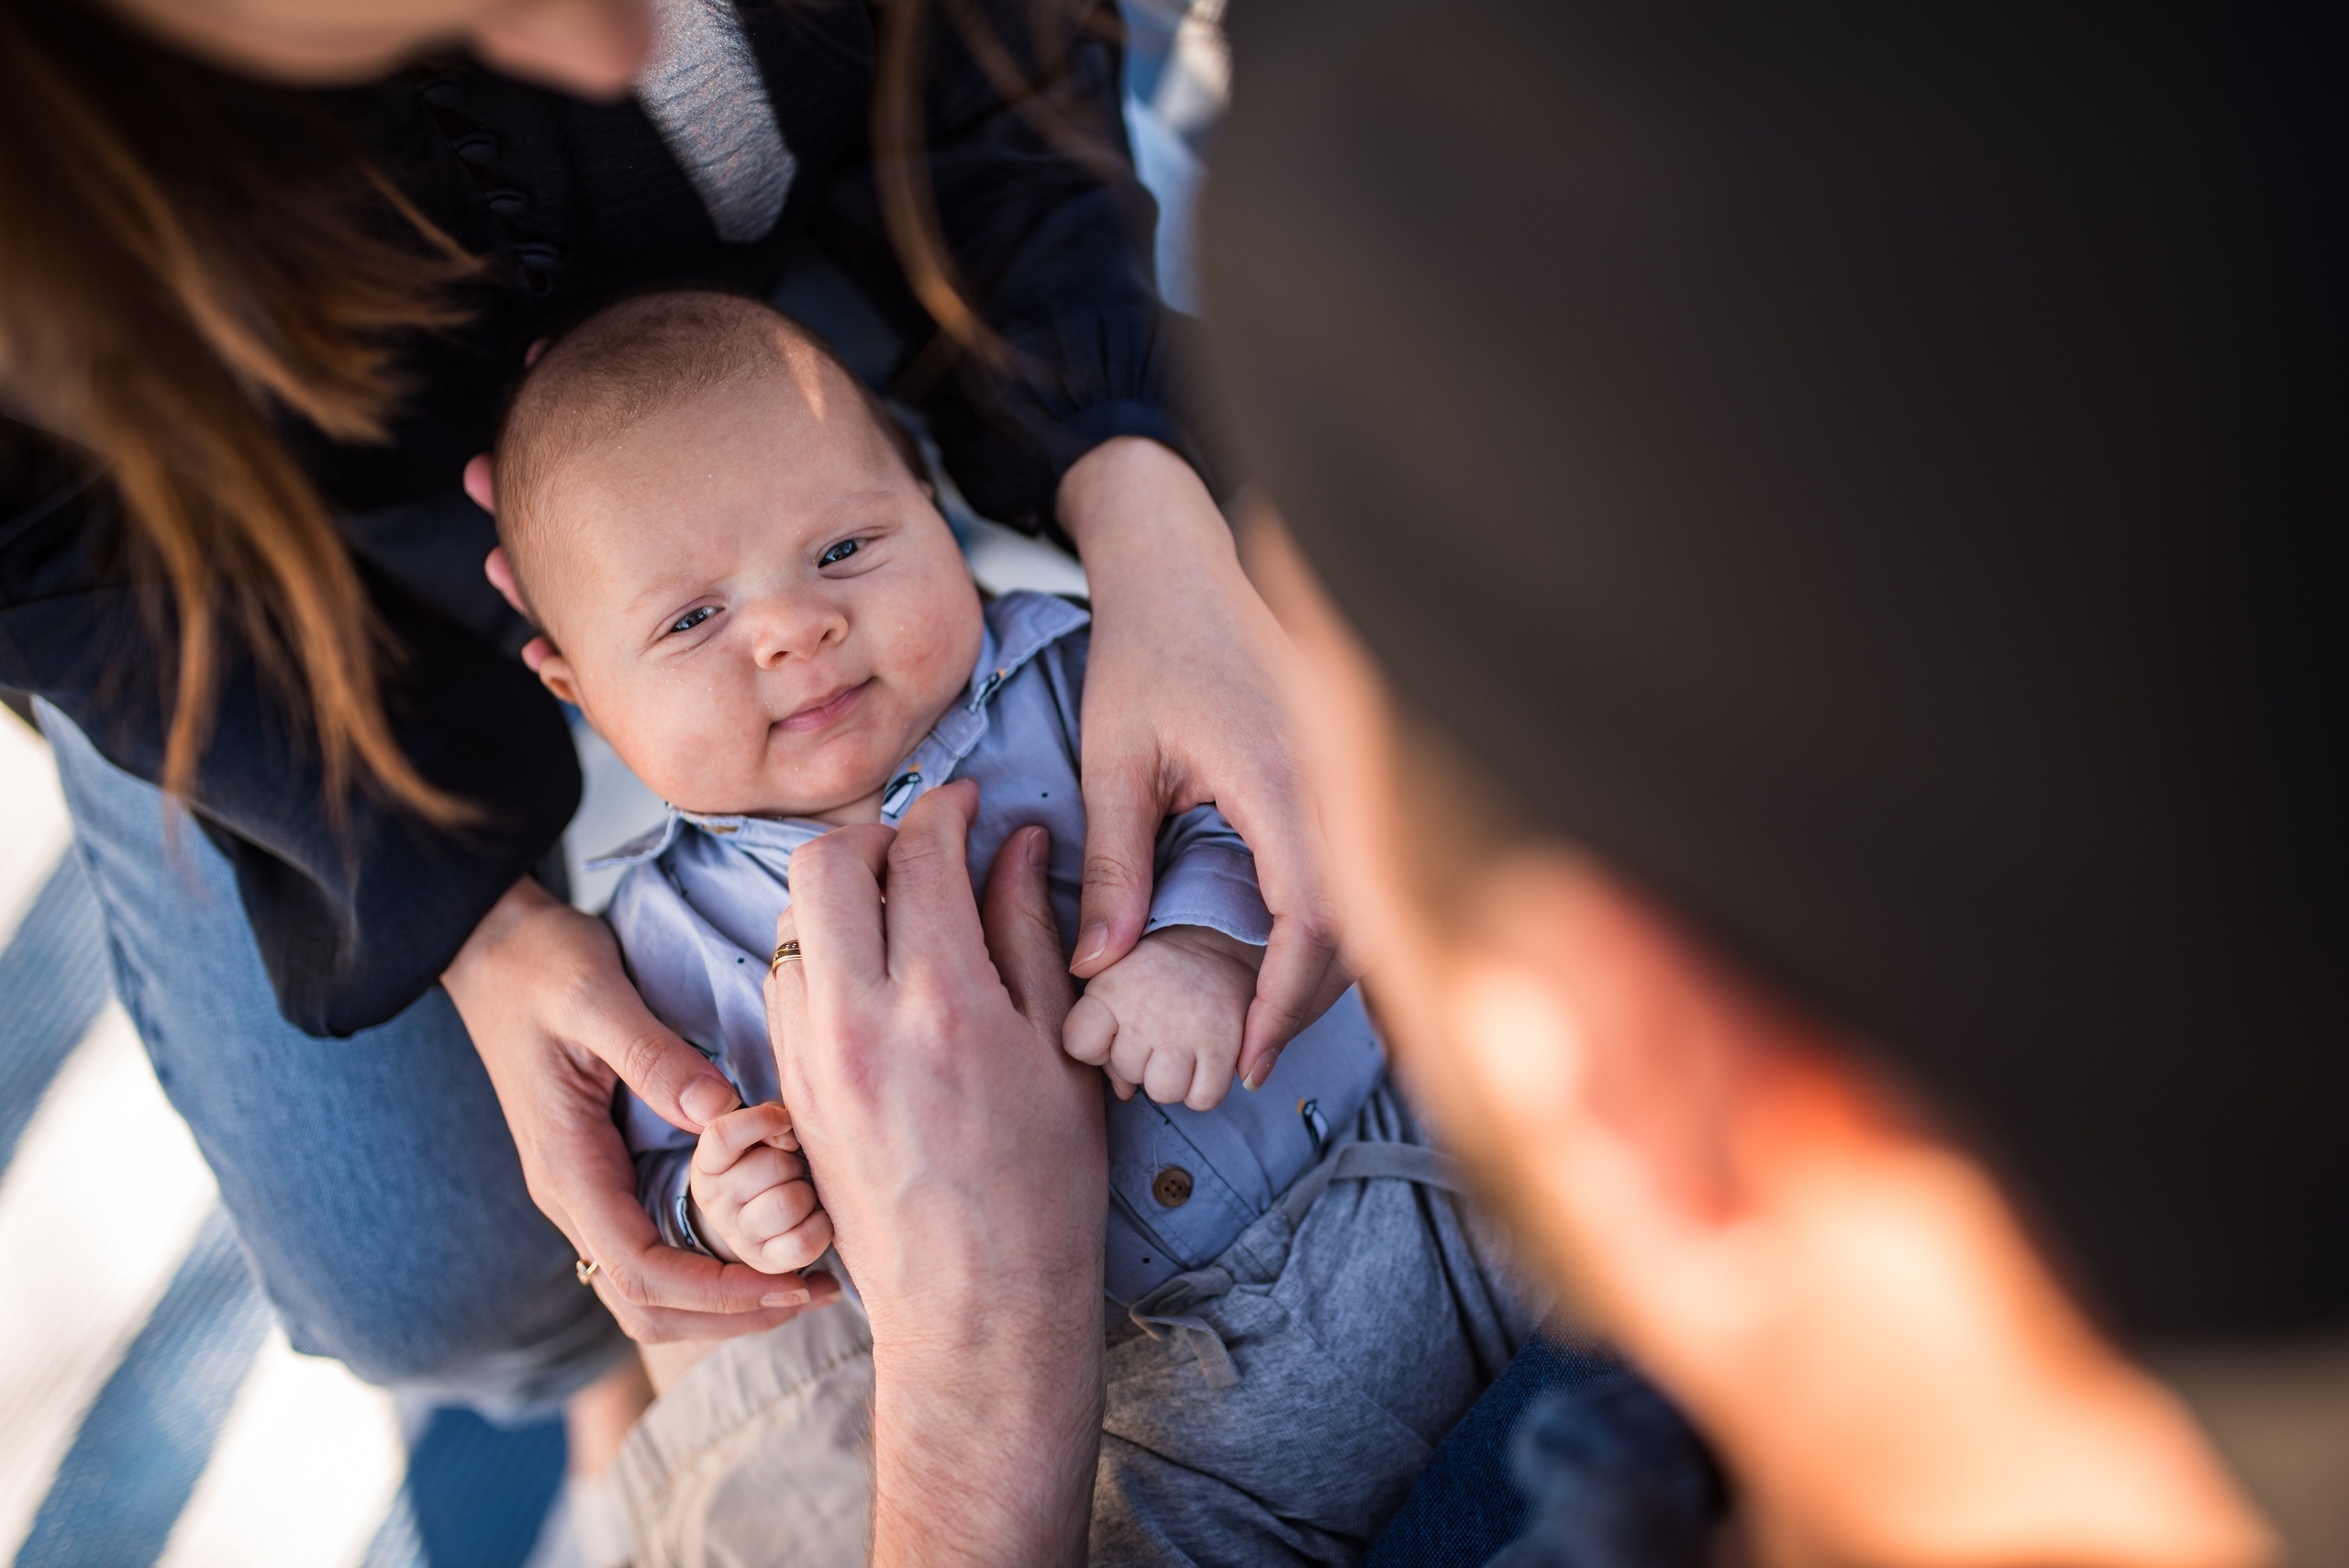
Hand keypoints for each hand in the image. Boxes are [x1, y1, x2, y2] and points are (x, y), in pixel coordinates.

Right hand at [443, 878, 837, 1341]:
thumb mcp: (596, 996)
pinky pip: (652, 1247)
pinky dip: (707, 1266)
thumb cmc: (541, 965)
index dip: (716, 1291)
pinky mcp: (603, 1171)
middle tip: (813, 1293)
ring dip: (720, 1301)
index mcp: (568, 1167)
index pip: (640, 1271)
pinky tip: (764, 1243)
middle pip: (643, 1305)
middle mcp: (572, 1194)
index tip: (787, 1284)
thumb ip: (653, 1055)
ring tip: (802, 1282)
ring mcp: (585, 1188)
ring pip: (646, 1288)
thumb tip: (721, 1115)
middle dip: (728, 1315)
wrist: (490, 949)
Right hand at [687, 1102, 834, 1272]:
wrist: (763, 1212)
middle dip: (793, 1160)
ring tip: (801, 1192)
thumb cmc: (769, 1159)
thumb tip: (785, 1130)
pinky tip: (814, 1216)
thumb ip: (768, 1117)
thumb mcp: (761, 1131)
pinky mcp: (766, 1262)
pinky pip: (803, 1242)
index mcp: (707, 1164)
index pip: (722, 1135)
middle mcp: (714, 1202)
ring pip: (789, 1203)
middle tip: (792, 1167)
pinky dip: (820, 1225)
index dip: (762, 1120)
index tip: (784, 1122)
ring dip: (807, 1193)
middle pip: (771, 1166)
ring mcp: (738, 1236)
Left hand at [765, 783, 1102, 1567]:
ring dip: (838, 895)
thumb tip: (1017, 845)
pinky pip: (782, 984)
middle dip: (873, 832)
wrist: (974, 1302)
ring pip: (790, 921)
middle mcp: (859, 1020)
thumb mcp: (1061, 1051)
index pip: (922, 852)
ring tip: (898, 914)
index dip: (949, 809)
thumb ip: (1029, 934)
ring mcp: (809, 1056)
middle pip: (823, 862)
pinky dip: (818, 955)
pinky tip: (870, 977)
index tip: (972, 806)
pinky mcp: (785, 1089)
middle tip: (921, 848)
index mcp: (944, 1002)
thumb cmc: (1042, 1186)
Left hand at [1057, 437, 1352, 1090]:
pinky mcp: (1340, 775)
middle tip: (1248, 1059)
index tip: (1244, 1057)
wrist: (1183, 563)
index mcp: (1279, 779)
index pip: (1312, 921)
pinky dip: (1330, 928)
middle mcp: (1331, 782)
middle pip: (1356, 929)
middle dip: (1308, 1005)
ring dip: (1325, 973)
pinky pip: (1354, 870)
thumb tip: (1100, 968)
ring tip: (1261, 1025)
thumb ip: (1114, 864)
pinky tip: (1283, 961)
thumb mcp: (1114, 761)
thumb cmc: (1145, 650)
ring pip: (1366, 904)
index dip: (1282, 1003)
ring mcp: (1345, 776)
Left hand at [1063, 925, 1260, 1109]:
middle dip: (1140, 1061)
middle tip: (1158, 1028)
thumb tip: (1121, 1092)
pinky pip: (1203, 1099)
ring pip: (1163, 1092)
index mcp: (1110, 987)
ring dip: (1173, 1078)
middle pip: (1126, 1074)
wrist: (1222, 933)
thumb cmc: (1160, 965)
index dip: (1097, 1045)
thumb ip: (1100, 1028)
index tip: (1118, 1027)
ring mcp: (1184, 1030)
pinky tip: (1205, 1062)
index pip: (1078, 1046)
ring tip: (1181, 1046)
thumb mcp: (1114, 976)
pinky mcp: (1223, 1044)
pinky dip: (1204, 1089)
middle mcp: (1145, 1010)